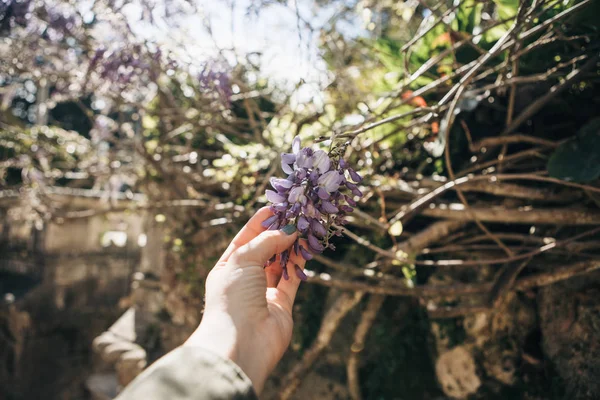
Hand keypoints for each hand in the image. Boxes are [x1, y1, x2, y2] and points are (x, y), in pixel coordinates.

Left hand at [183, 207, 306, 393]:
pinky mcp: (282, 303)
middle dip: (280, 232)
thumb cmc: (232, 298)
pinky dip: (300, 262)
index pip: (245, 238)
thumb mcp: (243, 260)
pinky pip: (292, 277)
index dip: (261, 222)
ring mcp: (264, 292)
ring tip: (306, 225)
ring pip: (281, 262)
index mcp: (228, 268)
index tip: (278, 206)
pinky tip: (308, 245)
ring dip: (293, 245)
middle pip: (265, 249)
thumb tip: (289, 231)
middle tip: (298, 214)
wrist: (242, 343)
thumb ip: (266, 242)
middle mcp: (245, 279)